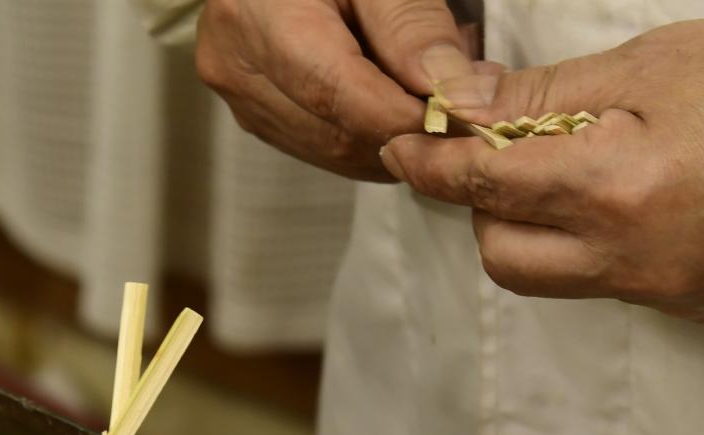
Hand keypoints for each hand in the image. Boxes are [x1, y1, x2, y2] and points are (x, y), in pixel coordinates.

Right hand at [196, 0, 479, 179]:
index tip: (461, 115)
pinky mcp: (260, 116)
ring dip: (396, 138)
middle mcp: (237, 68)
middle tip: (466, 105)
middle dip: (407, 128)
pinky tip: (405, 108)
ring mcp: (244, 100)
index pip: (331, 90)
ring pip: (334, 151)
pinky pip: (325, 148)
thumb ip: (411, 25)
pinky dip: (374, 138)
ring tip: (440, 100)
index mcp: (254, 15)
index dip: (401, 114)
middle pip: (334, 130)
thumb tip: (453, 93)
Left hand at [380, 8, 703, 319]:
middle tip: (507, 152)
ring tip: (579, 170)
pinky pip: (615, 288)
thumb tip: (464, 103)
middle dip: (487, 206)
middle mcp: (634, 262)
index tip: (404, 144)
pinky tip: (642, 199)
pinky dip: (599, 248)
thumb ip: (550, 97)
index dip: (435, 163)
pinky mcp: (700, 309)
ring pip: (558, 280)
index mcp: (619, 191)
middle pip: (504, 257)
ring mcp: (669, 295)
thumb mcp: (655, 64)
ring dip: (540, 231)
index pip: (488, 186)